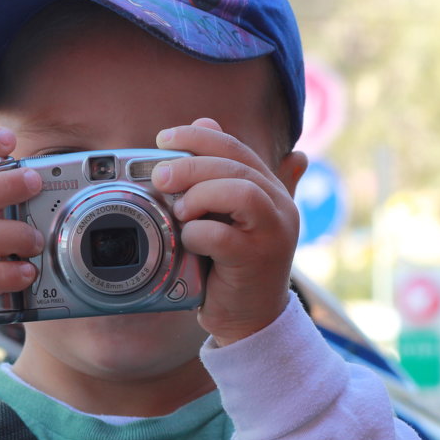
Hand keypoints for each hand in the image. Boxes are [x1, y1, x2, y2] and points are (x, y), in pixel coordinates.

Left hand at [152, 118, 307, 345]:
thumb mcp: (224, 213)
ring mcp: (274, 233)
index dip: (199, 137)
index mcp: (270, 189)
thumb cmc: (231, 265)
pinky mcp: (258, 261)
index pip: (236, 148)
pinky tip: (188, 242)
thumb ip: (218, 172)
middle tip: (159, 176)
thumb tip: (205, 119)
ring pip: (239, 192)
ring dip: (199, 195)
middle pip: (235, 165)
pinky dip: (198, 234)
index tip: (163, 138)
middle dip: (190, 165)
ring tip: (179, 211)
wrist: (250, 320)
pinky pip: (224, 236)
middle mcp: (280, 206)